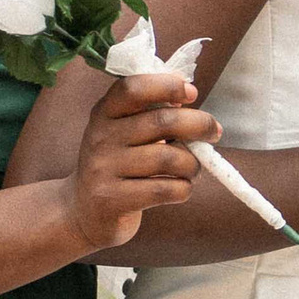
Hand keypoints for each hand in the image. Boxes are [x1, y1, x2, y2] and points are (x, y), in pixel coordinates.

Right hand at [68, 65, 213, 251]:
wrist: (83, 213)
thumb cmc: (118, 165)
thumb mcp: (124, 132)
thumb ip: (150, 112)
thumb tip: (187, 94)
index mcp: (104, 113)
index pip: (133, 88)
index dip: (167, 85)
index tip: (192, 93)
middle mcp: (100, 137)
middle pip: (162, 122)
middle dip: (199, 124)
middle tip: (215, 132)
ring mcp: (103, 169)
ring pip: (168, 158)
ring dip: (192, 164)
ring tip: (192, 169)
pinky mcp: (112, 200)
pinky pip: (164, 189)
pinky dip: (183, 189)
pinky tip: (180, 189)